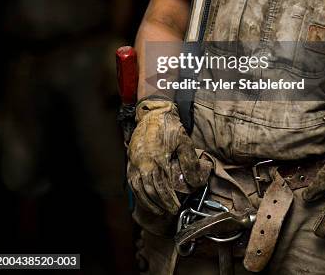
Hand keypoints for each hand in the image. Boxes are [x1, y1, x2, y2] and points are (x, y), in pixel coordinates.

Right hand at [127, 98, 206, 214]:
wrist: (152, 113)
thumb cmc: (168, 126)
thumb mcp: (184, 141)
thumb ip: (190, 163)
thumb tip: (195, 183)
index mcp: (156, 160)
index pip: (162, 188)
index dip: (169, 200)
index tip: (177, 208)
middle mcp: (142, 163)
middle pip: (150, 191)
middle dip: (161, 204)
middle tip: (170, 211)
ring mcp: (134, 163)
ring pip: (139, 189)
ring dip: (148, 202)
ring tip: (159, 210)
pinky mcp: (130, 161)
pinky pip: (132, 182)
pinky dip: (138, 194)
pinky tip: (145, 198)